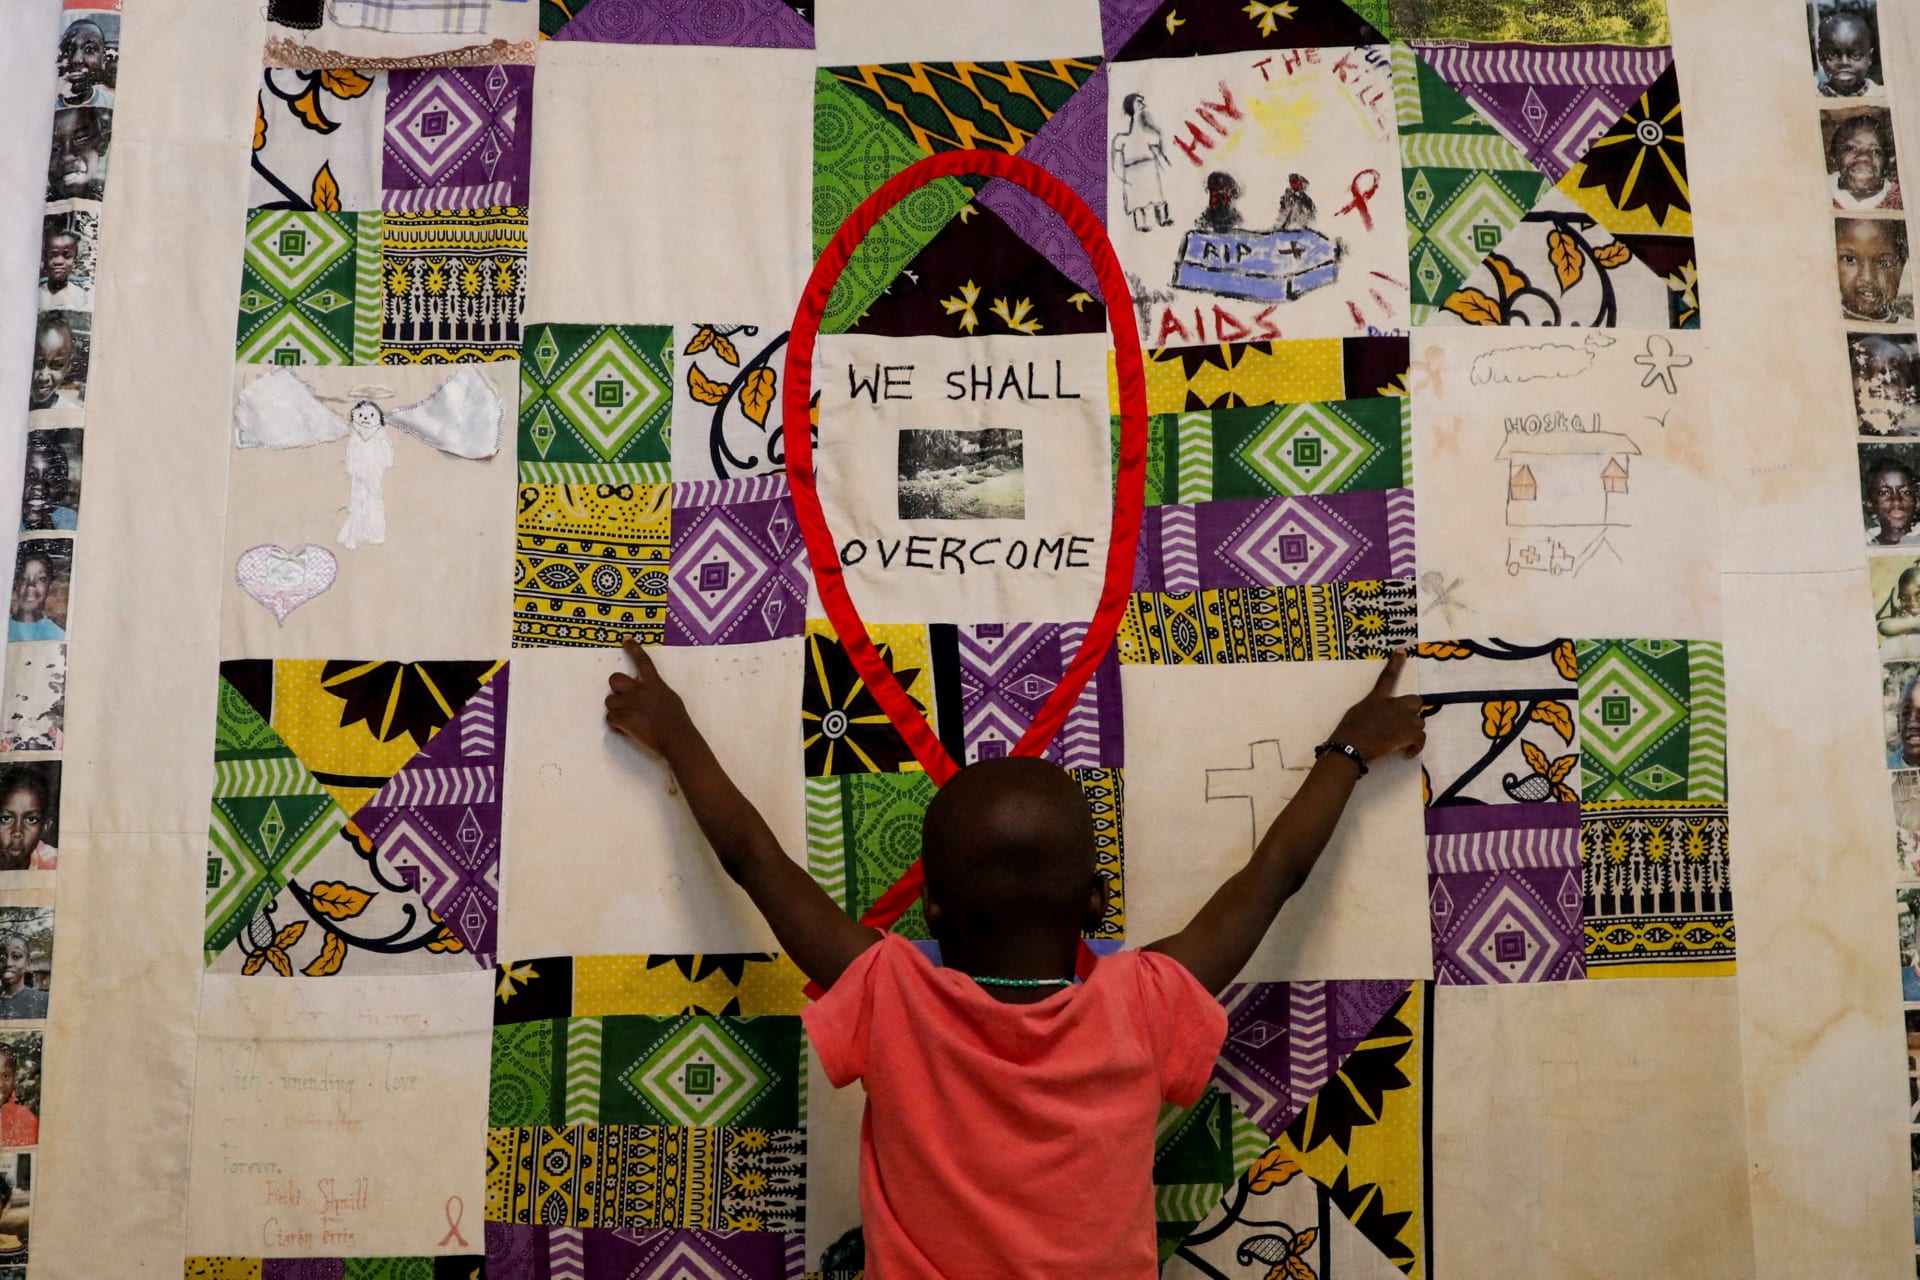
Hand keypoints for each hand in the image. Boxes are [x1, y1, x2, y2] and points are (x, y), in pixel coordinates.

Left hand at [605, 639, 692, 755]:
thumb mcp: (670, 698)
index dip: (633, 649)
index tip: (626, 640)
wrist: (676, 738)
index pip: (642, 661)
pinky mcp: (622, 718)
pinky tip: (627, 730)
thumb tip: (647, 691)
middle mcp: (639, 689)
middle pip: (614, 679)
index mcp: (654, 683)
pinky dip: (617, 725)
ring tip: (629, 720)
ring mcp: (629, 703)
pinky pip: (610, 718)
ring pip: (609, 701)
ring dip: (616, 710)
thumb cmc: (678, 721)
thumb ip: (656, 691)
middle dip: (616, 689)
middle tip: (624, 700)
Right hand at [1328, 650, 1425, 764]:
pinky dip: (1416, 746)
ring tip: (1400, 742)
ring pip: (1419, 722)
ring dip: (1412, 731)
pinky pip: (1421, 738)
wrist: (1351, 746)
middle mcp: (1393, 704)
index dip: (1395, 663)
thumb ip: (1372, 710)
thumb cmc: (1347, 732)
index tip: (1401, 651)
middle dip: (1412, 711)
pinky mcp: (1408, 733)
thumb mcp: (1357, 713)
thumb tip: (1379, 717)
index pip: (1388, 676)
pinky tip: (1407, 753)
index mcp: (1377, 698)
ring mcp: (1403, 718)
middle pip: (1416, 701)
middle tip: (1403, 724)